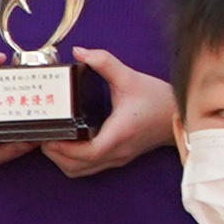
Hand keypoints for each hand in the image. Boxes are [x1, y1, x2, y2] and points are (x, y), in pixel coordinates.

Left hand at [41, 46, 175, 178]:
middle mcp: (116, 151)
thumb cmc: (158, 100)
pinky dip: (73, 162)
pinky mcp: (117, 159)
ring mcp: (117, 158)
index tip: (48, 135)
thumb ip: (104, 62)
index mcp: (119, 133)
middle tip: (42, 134)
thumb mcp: (130, 77)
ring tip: (52, 140)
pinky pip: (89, 169)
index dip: (63, 148)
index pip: (87, 152)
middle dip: (55, 154)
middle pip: (76, 167)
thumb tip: (79, 52)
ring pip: (80, 171)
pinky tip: (69, 145)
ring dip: (62, 161)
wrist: (180, 117)